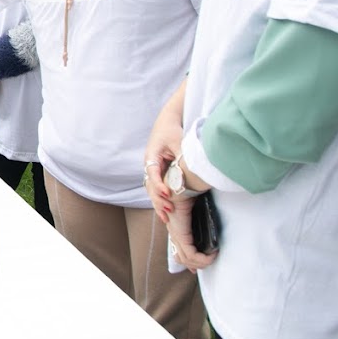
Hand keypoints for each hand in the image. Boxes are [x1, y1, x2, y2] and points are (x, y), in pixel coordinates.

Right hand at [144, 81, 186, 221]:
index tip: (169, 194)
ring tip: (167, 217)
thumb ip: (181, 157)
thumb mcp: (178, 142)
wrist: (168, 122)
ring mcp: (154, 169)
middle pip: (150, 186)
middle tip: (168, 211)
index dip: (159, 185)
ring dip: (159, 202)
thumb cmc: (171, 131)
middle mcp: (150, 164)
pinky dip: (162, 199)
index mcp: (151, 156)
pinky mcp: (160, 172)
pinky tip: (167, 211)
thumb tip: (187, 171)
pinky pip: (159, 187)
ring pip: (153, 189)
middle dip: (158, 199)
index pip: (153, 174)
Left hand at [164, 196, 217, 272]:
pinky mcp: (180, 234)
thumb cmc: (188, 194)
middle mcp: (173, 234)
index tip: (200, 266)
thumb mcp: (195, 209)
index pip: (178, 253)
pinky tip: (212, 254)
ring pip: (186, 259)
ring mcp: (175, 235)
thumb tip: (207, 224)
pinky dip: (203, 258)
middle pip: (182, 259)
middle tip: (210, 262)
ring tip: (212, 257)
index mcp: (176, 229)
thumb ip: (198, 219)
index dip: (189, 263)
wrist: (180, 187)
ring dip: (201, 262)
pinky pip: (191, 254)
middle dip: (197, 265)